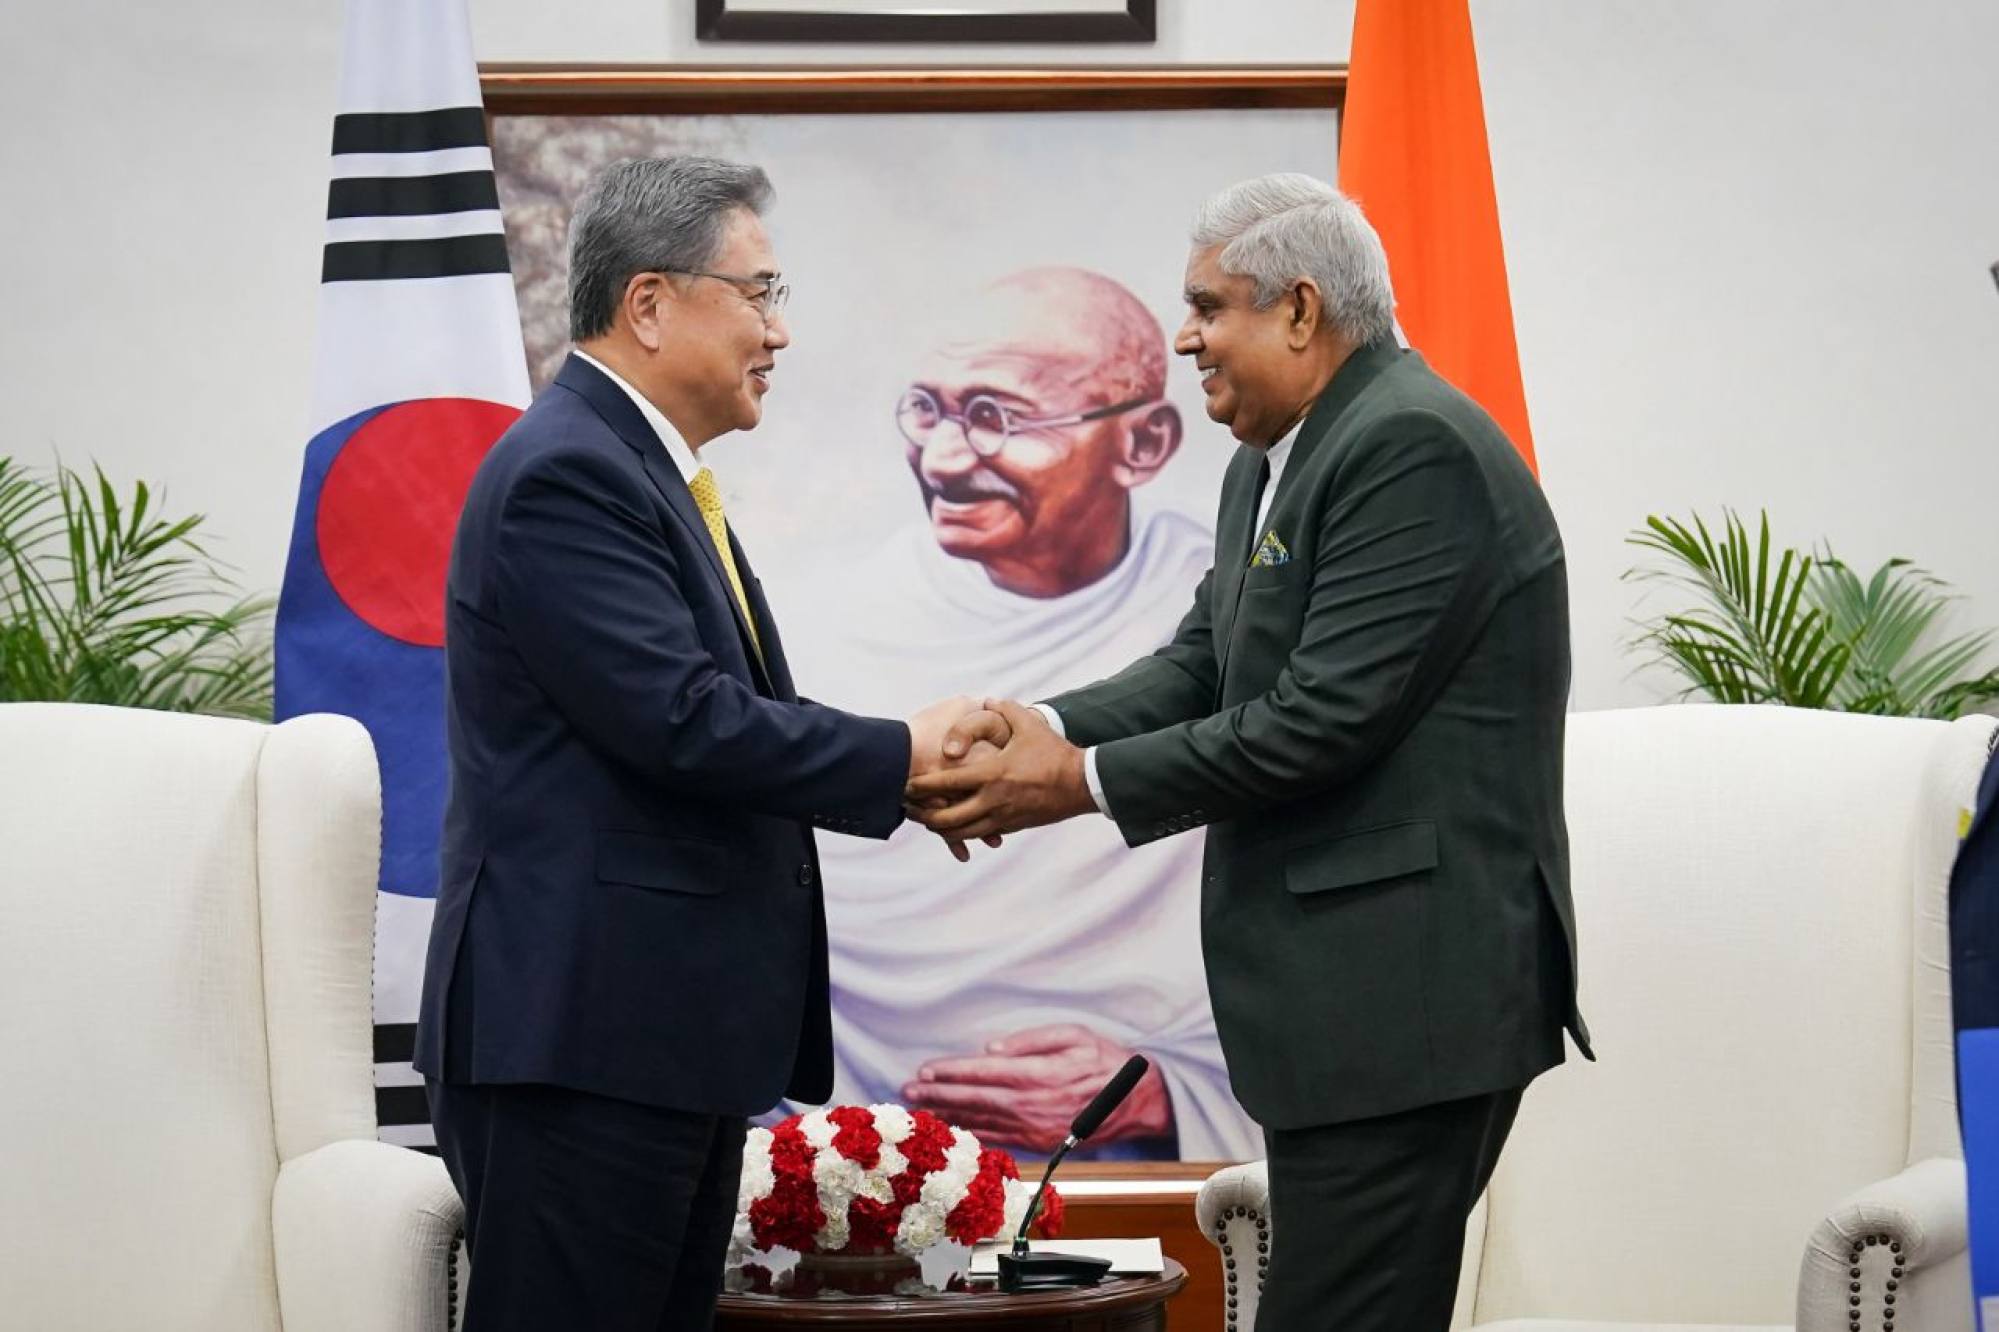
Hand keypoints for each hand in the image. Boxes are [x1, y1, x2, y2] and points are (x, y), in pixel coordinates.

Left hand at [901, 1024, 1173, 1154]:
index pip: (984, 1073)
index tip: (925, 1070)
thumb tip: (991, 1049)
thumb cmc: (1106, 1061)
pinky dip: (972, 1133)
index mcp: (1040, 1075)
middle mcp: (1034, 1105)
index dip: (951, 1072)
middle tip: (907, 1091)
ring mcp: (1036, 1129)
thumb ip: (1031, 1040)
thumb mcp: (1074, 1035)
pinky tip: (952, 1128)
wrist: (1137, 1102)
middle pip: (976, 1100)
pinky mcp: (1040, 1143)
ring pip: (982, 1121)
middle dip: (939, 1094)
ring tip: (920, 1108)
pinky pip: (999, 1138)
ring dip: (948, 1114)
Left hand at [903, 699, 1093, 842]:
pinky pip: (982, 834)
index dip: (923, 785)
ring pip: (963, 832)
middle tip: (908, 808)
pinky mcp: (1013, 826)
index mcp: (993, 774)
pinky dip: (964, 833)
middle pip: (948, 817)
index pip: (948, 783)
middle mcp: (994, 800)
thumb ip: (1005, 710)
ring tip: (926, 821)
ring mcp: (1003, 817)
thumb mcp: (1029, 725)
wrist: (1082, 783)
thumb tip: (987, 700)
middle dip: (924, 815)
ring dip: (940, 828)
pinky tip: (954, 828)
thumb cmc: (1054, 753)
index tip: (906, 784)